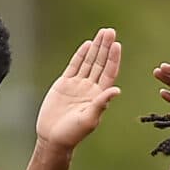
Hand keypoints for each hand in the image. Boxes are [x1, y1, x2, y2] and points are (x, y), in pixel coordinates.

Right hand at [35, 29, 123, 149]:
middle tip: (110, 31)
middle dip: (106, 47)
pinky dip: (81, 55)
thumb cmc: (72, 133)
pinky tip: (87, 45)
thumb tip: (116, 90)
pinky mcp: (64, 84)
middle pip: (100, 63)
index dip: (113, 58)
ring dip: (96, 47)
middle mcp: (90, 88)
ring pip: (89, 61)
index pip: (109, 72)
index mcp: (99, 96)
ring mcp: (78, 85)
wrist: (52, 138)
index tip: (117, 45)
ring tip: (103, 33)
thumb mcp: (89, 119)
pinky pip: (75, 66)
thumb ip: (101, 104)